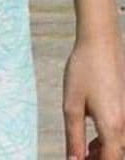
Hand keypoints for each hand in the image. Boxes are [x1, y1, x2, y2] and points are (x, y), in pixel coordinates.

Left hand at [64, 34, 124, 157]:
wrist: (101, 44)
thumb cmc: (84, 71)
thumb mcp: (72, 105)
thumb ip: (74, 137)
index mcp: (113, 128)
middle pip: (116, 156)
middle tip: (80, 158)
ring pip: (119, 146)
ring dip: (104, 153)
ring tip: (82, 152)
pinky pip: (120, 134)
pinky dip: (108, 141)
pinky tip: (91, 140)